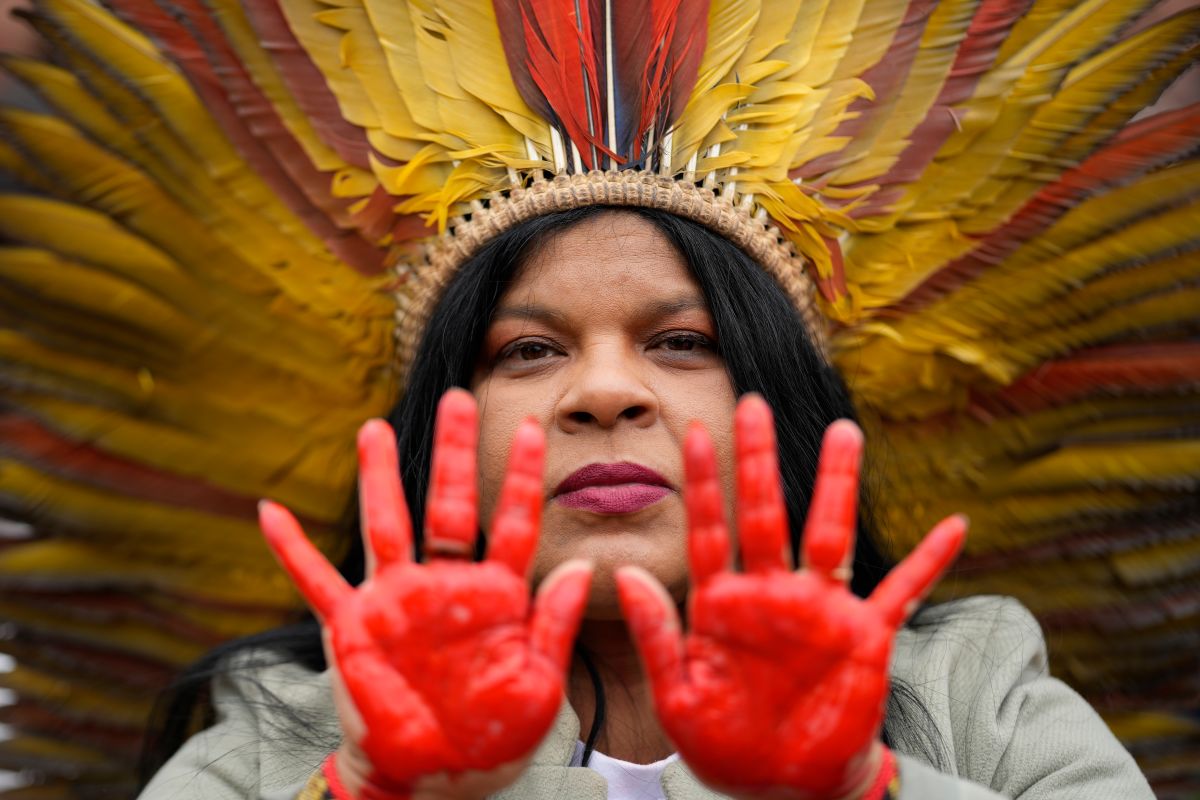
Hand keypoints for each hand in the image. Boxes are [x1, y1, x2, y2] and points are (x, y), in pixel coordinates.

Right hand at [259, 389, 592, 798]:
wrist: (431, 784)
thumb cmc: (490, 741)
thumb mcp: (537, 686)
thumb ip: (553, 626)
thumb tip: (582, 567)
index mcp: (495, 598)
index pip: (513, 524)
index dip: (522, 477)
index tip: (534, 428)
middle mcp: (444, 587)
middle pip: (449, 504)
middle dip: (454, 453)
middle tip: (459, 398)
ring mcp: (396, 603)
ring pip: (387, 524)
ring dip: (379, 477)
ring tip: (373, 428)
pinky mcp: (354, 629)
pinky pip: (315, 582)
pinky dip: (291, 550)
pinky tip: (268, 511)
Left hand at [616, 395, 965, 799]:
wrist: (783, 785)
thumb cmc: (725, 744)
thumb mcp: (678, 696)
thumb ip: (656, 636)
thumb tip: (621, 574)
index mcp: (722, 605)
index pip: (710, 531)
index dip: (703, 484)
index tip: (693, 433)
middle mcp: (772, 593)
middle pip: (766, 513)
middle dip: (760, 461)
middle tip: (753, 405)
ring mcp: (821, 610)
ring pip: (831, 533)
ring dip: (838, 485)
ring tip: (844, 431)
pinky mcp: (864, 637)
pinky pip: (902, 592)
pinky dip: (929, 562)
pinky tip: (955, 526)